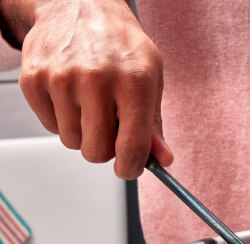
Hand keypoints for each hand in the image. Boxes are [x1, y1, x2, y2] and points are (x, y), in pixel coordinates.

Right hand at [6, 0, 172, 177]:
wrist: (79, 5)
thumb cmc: (119, 44)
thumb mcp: (150, 77)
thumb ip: (154, 124)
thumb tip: (163, 160)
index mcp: (133, 81)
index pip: (131, 146)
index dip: (131, 167)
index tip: (129, 168)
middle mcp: (96, 79)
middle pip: (97, 151)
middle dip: (105, 150)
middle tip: (109, 130)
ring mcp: (61, 78)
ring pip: (72, 142)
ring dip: (82, 133)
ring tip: (90, 105)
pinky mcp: (33, 79)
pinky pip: (49, 126)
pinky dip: (61, 119)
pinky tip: (71, 96)